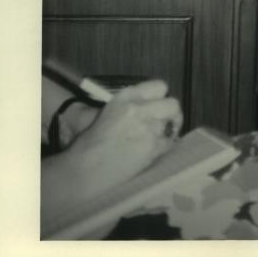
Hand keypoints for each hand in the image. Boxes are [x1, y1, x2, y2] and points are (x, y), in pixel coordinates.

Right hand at [60, 80, 182, 198]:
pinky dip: (165, 146)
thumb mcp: (108, 112)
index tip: (157, 105)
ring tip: (158, 138)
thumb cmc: (89, 143)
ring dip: (168, 131)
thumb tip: (148, 107)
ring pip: (173, 124)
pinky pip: (170, 143)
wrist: (83, 170)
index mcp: (127, 96)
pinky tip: (155, 150)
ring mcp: (149, 128)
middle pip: (173, 104)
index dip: (160, 97)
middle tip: (165, 122)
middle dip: (171, 113)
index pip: (160, 86)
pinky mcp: (152, 148)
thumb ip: (130, 106)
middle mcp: (140, 108)